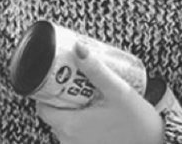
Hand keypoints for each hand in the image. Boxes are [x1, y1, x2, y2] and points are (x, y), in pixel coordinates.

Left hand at [36, 44, 164, 143]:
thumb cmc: (138, 122)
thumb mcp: (116, 90)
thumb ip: (95, 69)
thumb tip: (77, 47)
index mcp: (70, 127)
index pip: (43, 107)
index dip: (47, 89)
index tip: (57, 74)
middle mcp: (69, 142)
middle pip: (53, 113)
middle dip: (61, 94)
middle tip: (75, 77)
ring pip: (64, 123)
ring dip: (71, 107)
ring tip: (87, 90)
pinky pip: (76, 134)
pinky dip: (80, 120)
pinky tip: (95, 107)